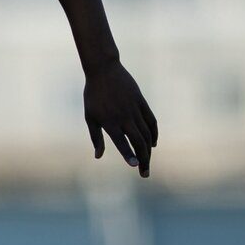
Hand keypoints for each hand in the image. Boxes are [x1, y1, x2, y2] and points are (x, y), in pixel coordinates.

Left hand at [83, 60, 157, 176]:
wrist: (103, 69)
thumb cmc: (93, 95)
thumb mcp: (90, 116)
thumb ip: (96, 137)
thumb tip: (98, 156)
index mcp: (109, 121)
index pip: (121, 142)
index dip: (128, 154)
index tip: (134, 166)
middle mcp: (124, 116)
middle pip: (138, 142)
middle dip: (143, 160)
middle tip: (144, 174)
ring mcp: (134, 109)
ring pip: (147, 134)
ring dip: (149, 150)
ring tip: (147, 162)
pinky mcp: (141, 102)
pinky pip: (152, 121)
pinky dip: (154, 134)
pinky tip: (153, 144)